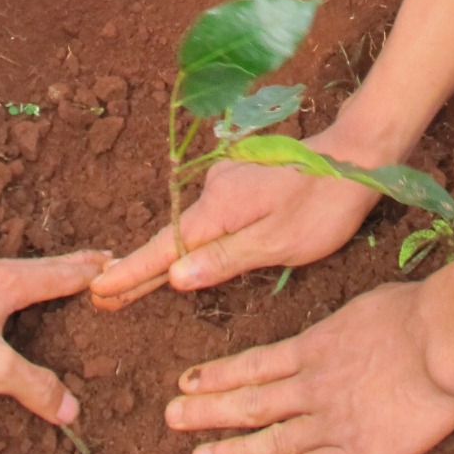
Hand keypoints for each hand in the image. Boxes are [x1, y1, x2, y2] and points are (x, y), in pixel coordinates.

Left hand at [0, 249, 107, 419]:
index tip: (117, 261)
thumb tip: (70, 408)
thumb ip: (33, 386)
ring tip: (52, 282)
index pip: (63, 272)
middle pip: (40, 266)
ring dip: (37, 275)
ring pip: (11, 270)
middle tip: (97, 263)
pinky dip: (6, 284)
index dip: (92, 270)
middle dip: (70, 267)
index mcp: (8, 282)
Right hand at [90, 134, 377, 309]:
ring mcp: (228, 181)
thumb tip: (173, 276)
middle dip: (140, 269)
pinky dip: (194, 238)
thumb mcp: (278, 244)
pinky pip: (211, 217)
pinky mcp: (243, 180)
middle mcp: (215, 189)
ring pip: (192, 227)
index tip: (98, 290)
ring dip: (169, 255)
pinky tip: (187, 256)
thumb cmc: (324, 205)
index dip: (132, 273)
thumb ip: (224, 260)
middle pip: (172, 238)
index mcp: (219, 207)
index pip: (163, 248)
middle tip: (104, 297)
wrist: (355, 156)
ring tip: (134, 285)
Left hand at [164, 281, 453, 453]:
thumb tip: (329, 339)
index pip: (254, 365)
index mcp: (313, 346)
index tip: (187, 380)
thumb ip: (339, 333)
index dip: (218, 375)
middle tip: (172, 418)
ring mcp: (332, 420)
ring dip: (233, 451)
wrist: (443, 338)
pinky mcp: (358, 451)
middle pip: (251, 402)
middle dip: (208, 411)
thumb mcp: (363, 309)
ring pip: (273, 440)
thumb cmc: (414, 312)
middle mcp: (313, 385)